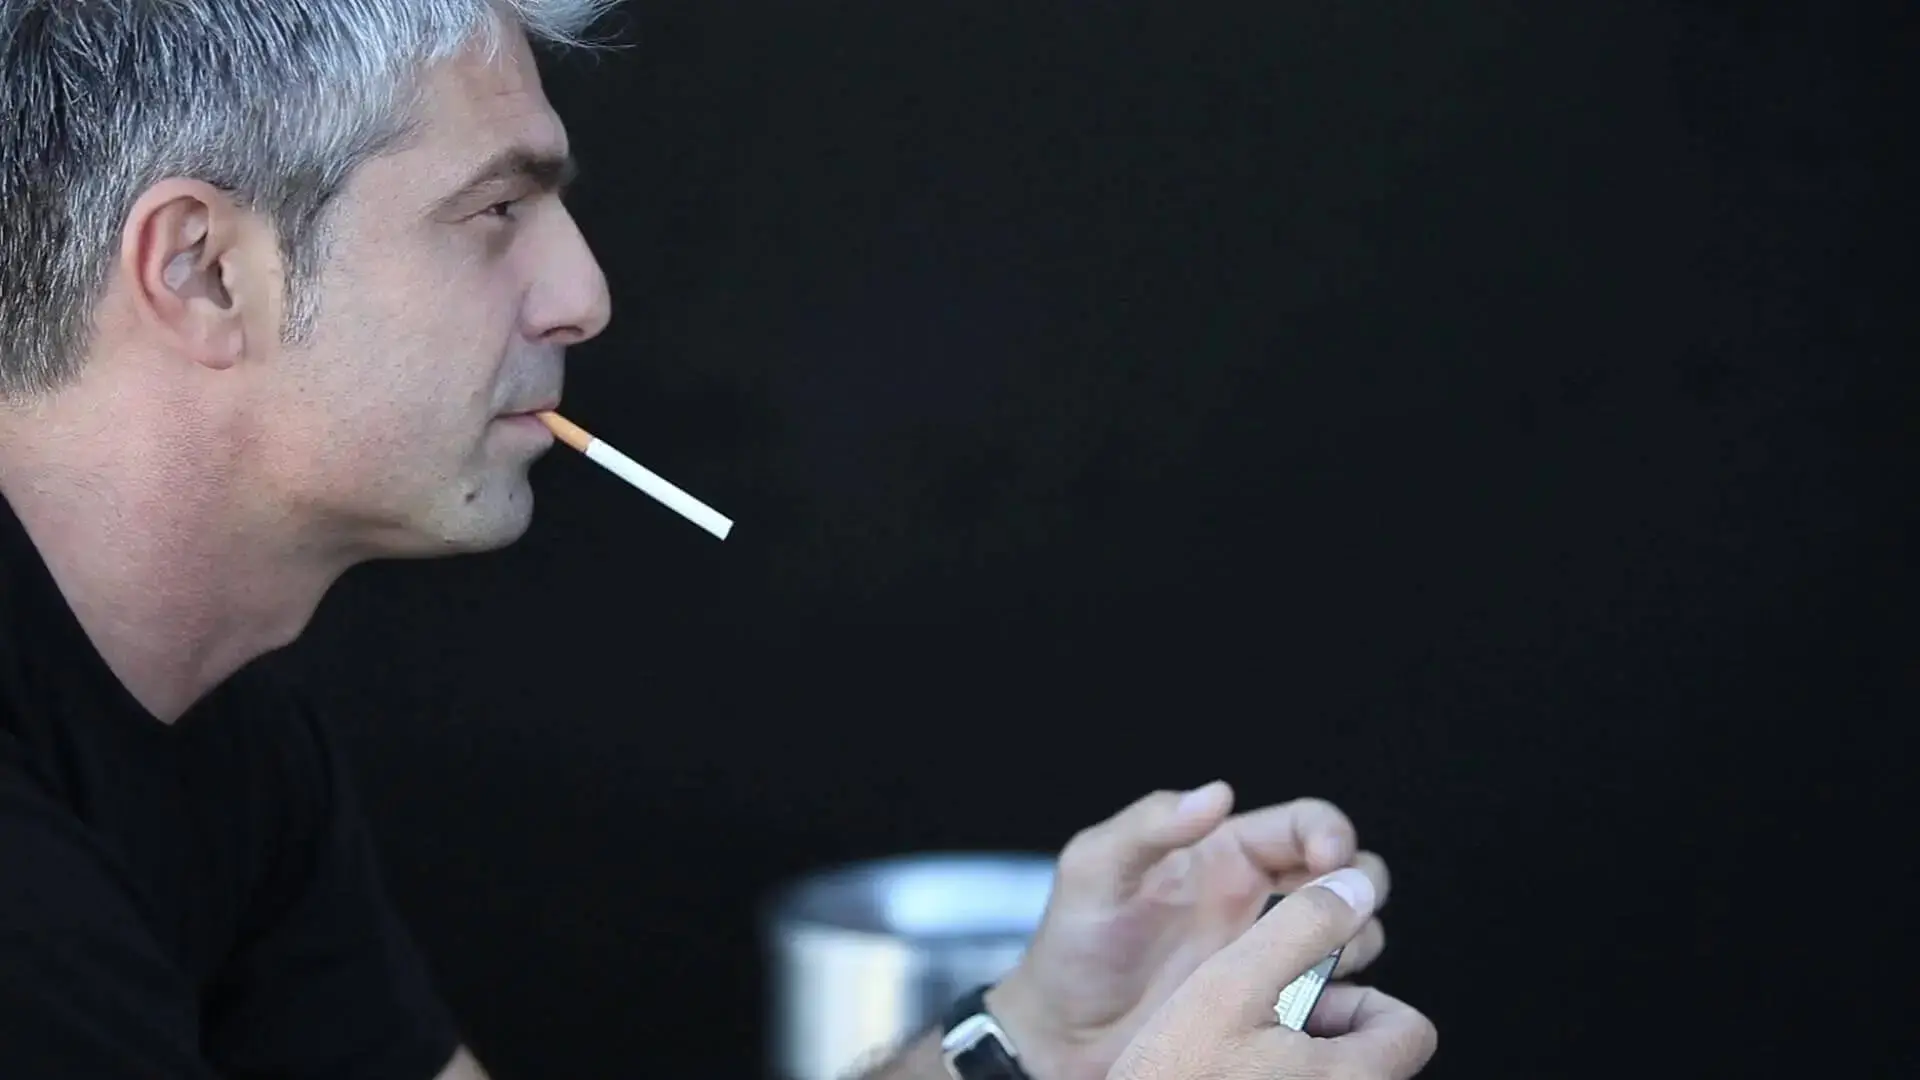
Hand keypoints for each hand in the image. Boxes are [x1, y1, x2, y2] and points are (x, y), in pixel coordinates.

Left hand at [985, 783, 1392, 1079]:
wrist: (1062, 1038)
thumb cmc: (1071, 949)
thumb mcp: (1094, 872)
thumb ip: (1149, 825)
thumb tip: (1216, 793)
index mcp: (1223, 852)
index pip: (1303, 823)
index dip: (1330, 832)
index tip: (1330, 858)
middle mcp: (1256, 899)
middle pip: (1347, 873)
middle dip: (1359, 885)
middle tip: (1341, 912)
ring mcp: (1267, 956)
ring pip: (1352, 931)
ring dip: (1357, 940)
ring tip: (1322, 964)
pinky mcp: (1271, 1007)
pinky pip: (1334, 994)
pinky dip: (1347, 995)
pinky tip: (1320, 1006)